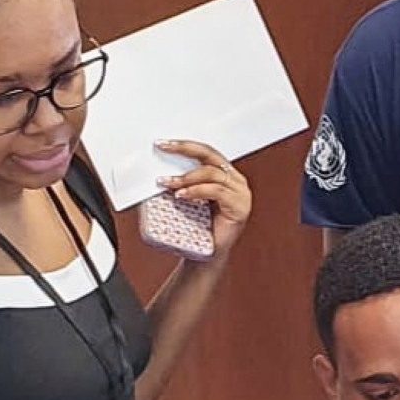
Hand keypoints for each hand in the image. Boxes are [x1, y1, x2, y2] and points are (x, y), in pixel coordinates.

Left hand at [154, 139, 251, 259]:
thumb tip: (159, 169)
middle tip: (165, 148)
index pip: (205, 152)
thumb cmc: (198, 228)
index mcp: (225, 175)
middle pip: (210, 155)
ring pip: (212, 173)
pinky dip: (196, 191)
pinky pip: (216, 191)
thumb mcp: (188, 198)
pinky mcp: (240, 207)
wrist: (206, 255)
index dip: (184, 146)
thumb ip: (182, 183)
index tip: (163, 144)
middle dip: (184, 149)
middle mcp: (235, 181)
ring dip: (186, 177)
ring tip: (169, 184)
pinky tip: (182, 195)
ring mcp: (240, 193)